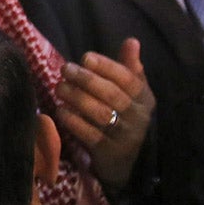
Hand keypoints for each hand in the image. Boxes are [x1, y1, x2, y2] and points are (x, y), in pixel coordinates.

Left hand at [51, 38, 152, 191]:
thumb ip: (130, 68)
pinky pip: (90, 135)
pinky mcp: (109, 153)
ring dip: (77, 99)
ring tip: (59, 87)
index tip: (85, 57)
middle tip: (65, 69)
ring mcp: (124, 136)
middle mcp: (138, 117)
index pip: (127, 79)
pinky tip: (61, 111)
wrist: (130, 163)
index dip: (107, 66)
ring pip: (100, 114)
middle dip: (87, 80)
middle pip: (112, 95)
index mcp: (144, 98)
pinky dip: (74, 122)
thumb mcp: (134, 95)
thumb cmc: (127, 119)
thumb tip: (132, 41)